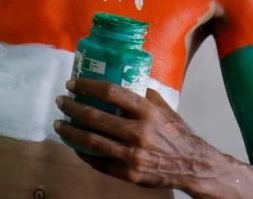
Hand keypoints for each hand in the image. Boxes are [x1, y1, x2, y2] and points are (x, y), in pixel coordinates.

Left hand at [53, 78, 252, 196]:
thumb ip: (144, 95)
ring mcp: (132, 155)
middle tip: (61, 102)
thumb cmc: (176, 134)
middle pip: (95, 116)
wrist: (193, 166)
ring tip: (59, 124)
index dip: (87, 86)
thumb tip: (122, 78)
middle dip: (72, 107)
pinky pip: (98, 161)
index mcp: (147, 112)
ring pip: (91, 141)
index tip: (72, 84)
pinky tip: (74, 144)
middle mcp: (139, 132)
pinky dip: (82, 152)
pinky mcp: (128, 173)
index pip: (111, 92)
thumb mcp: (164, 109)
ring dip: (70, 131)